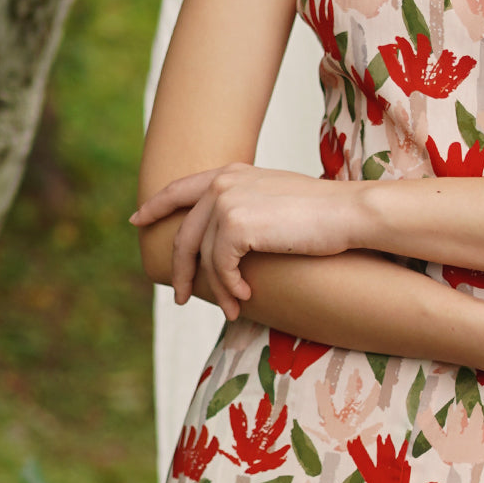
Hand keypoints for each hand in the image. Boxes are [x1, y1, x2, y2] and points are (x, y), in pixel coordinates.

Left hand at [130, 165, 361, 316]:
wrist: (347, 213)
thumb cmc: (320, 213)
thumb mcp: (274, 199)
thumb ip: (243, 207)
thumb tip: (221, 239)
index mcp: (231, 173)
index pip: (180, 188)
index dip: (155, 205)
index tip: (137, 220)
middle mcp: (222, 184)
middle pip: (184, 234)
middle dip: (180, 270)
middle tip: (181, 297)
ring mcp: (227, 202)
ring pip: (204, 258)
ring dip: (217, 289)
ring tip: (233, 309)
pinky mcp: (235, 225)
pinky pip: (220, 268)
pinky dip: (230, 288)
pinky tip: (245, 297)